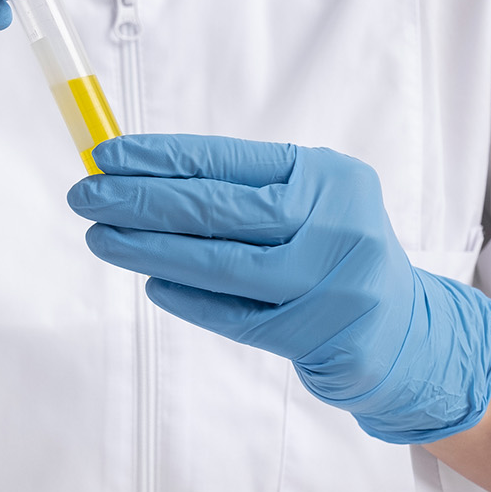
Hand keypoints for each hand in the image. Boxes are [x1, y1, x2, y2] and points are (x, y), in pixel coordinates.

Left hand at [67, 134, 490, 443]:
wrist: (405, 332)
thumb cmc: (336, 252)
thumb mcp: (312, 202)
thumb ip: (241, 188)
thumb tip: (140, 176)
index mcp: (329, 177)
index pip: (226, 160)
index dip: (160, 157)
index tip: (104, 154)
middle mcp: (334, 225)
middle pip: (215, 210)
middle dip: (139, 200)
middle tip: (84, 195)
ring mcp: (328, 285)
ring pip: (217, 265)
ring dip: (147, 250)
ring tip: (99, 237)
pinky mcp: (317, 337)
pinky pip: (234, 316)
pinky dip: (187, 299)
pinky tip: (150, 283)